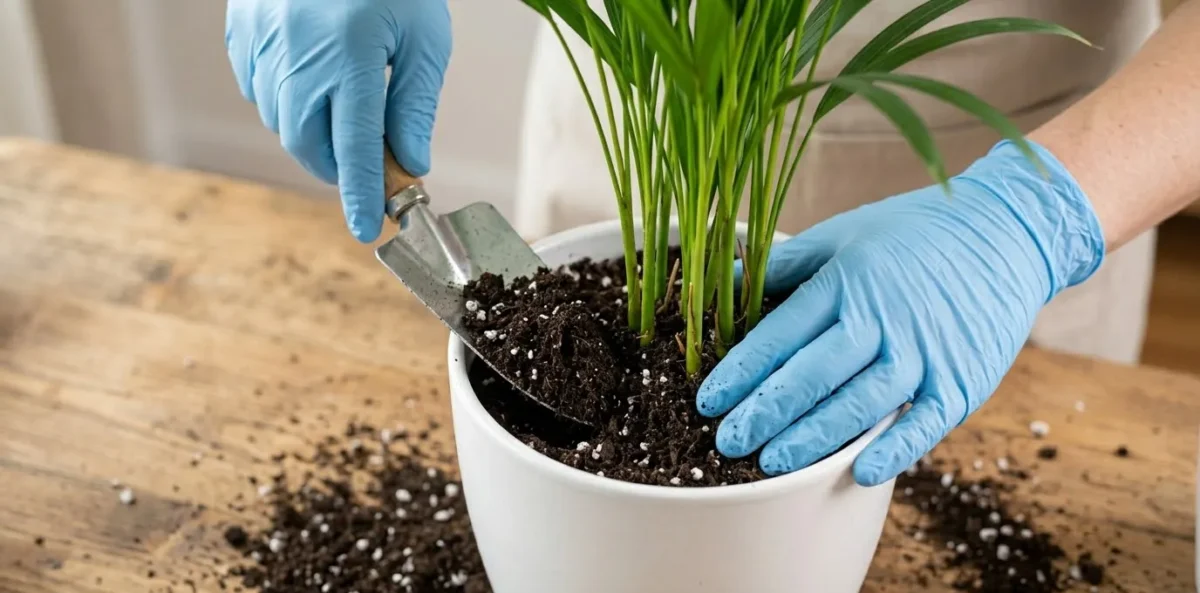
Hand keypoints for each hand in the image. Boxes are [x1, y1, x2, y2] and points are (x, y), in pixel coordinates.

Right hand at [225, 0, 451, 241]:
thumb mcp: (424, 37)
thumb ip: (413, 104)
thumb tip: (410, 162)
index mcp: (347, 58)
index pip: (354, 150)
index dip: (361, 196)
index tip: (368, 229)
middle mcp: (295, 56)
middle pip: (308, 143)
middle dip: (337, 168)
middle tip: (367, 172)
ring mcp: (260, 42)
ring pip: (279, 119)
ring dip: (312, 135)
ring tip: (343, 120)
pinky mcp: (241, 29)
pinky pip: (256, 87)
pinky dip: (283, 103)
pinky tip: (310, 89)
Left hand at [697, 140, 1104, 485]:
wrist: (1009, 230)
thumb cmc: (916, 232)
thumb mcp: (846, 233)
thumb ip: (789, 264)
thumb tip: (729, 282)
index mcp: (847, 281)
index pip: (780, 333)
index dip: (741, 371)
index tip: (708, 400)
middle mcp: (883, 318)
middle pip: (812, 374)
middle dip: (765, 411)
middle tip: (727, 442)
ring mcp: (925, 352)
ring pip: (859, 403)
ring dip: (813, 437)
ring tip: (771, 462)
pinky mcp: (964, 379)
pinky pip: (924, 422)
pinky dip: (893, 449)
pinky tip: (857, 472)